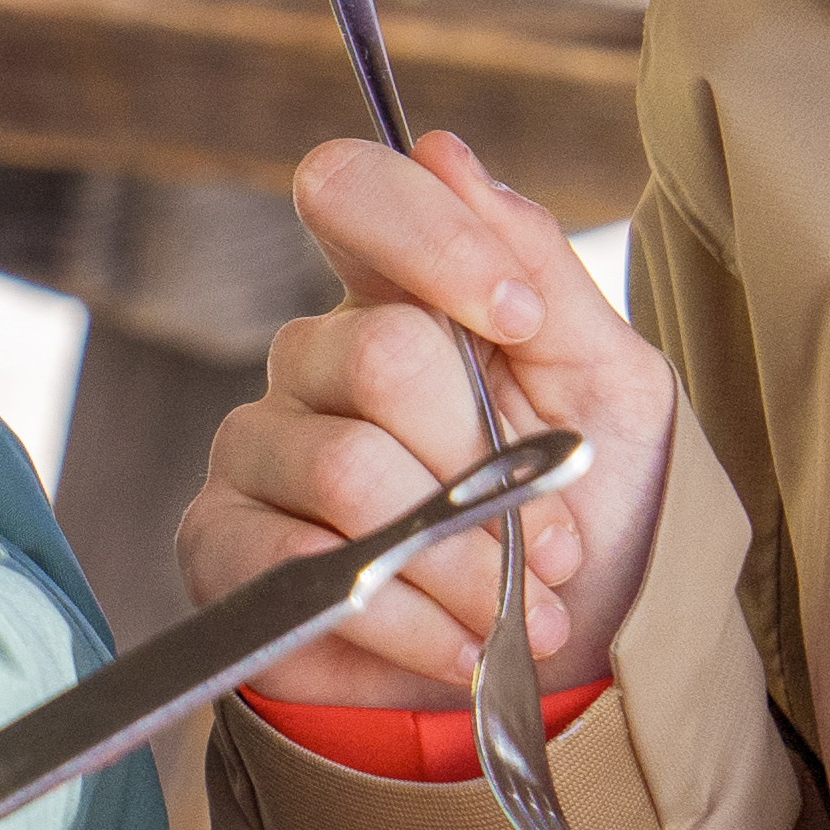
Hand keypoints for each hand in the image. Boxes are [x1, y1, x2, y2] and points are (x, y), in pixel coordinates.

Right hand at [179, 127, 679, 712]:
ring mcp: (256, 450)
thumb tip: (443, 151)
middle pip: (379, 354)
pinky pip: (303, 566)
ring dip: (465, 560)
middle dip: (490, 462)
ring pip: (349, 471)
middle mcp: (310, 358)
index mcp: (397, 295)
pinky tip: (459, 646)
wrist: (548, 678)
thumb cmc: (582, 521)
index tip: (516, 318)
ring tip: (523, 610)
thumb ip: (538, 268)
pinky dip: (411, 620)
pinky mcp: (222, 545)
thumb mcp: (606, 388)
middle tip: (554, 539)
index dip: (431, 240)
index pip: (351, 190)